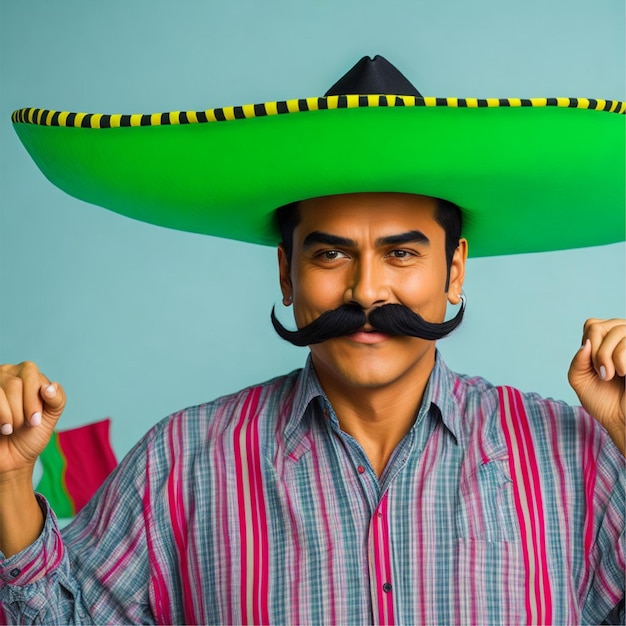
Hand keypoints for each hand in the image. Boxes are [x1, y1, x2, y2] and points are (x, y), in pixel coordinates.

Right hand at [0, 361, 65, 479]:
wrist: (12, 458)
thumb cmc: (31, 434)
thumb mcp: (51, 416)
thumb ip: (57, 399)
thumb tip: (50, 387)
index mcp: (26, 374)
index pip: (30, 372)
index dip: (33, 399)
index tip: (36, 421)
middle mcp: (6, 374)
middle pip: (14, 383)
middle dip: (22, 409)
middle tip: (25, 425)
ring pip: (1, 391)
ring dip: (10, 415)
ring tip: (10, 429)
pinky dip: (0, 416)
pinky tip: (2, 428)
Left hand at [568, 319, 625, 455]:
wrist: (624, 421)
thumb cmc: (603, 401)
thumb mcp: (579, 379)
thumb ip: (577, 360)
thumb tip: (586, 343)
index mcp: (607, 342)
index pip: (592, 325)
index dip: (588, 343)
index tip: (592, 366)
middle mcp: (623, 339)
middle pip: (599, 326)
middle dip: (595, 352)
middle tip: (602, 373)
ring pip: (616, 331)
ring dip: (606, 356)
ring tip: (612, 375)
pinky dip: (620, 359)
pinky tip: (624, 373)